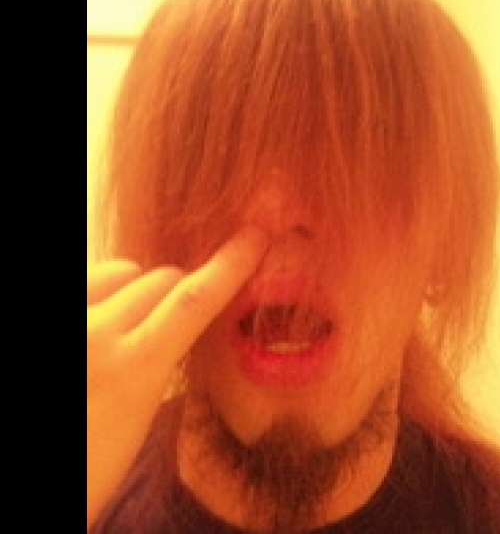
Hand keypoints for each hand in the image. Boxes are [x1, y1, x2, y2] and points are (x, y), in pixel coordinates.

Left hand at [87, 226, 269, 528]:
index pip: (194, 302)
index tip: (256, 237)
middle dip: (179, 293)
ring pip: (127, 271)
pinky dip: (104, 287)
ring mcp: (72, 318)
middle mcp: (94, 334)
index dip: (232, 264)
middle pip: (165, 280)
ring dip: (138, 288)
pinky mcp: (59, 307)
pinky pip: (93, 276)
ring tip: (124, 324)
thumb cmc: (90, 464)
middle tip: (169, 324)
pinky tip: (99, 318)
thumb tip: (183, 317)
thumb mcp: (140, 417)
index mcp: (131, 372)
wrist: (18, 483)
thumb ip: (162, 360)